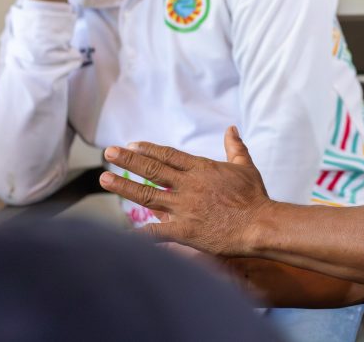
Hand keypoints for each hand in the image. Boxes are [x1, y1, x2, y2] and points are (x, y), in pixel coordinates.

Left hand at [99, 126, 271, 256]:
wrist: (259, 224)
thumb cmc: (254, 196)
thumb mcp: (245, 166)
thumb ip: (235, 147)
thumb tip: (231, 128)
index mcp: (201, 169)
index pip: (169, 155)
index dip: (148, 149)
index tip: (131, 145)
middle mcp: (188, 185)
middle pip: (152, 169)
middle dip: (128, 161)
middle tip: (109, 153)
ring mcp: (184, 207)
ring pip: (147, 194)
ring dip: (124, 186)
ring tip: (105, 178)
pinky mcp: (184, 230)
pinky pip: (156, 232)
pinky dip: (138, 234)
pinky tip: (121, 233)